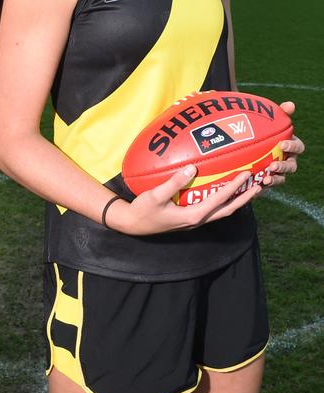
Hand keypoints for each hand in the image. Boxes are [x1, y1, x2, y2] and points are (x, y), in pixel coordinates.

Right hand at [107, 165, 261, 235]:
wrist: (133, 224)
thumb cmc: (143, 210)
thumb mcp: (156, 195)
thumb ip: (174, 182)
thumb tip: (192, 168)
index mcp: (193, 216)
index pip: (219, 200)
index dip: (233, 187)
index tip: (245, 175)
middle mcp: (198, 220)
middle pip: (228, 210)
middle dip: (245, 198)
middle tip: (259, 185)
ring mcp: (195, 221)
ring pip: (222, 211)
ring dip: (238, 201)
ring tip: (249, 189)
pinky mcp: (190, 218)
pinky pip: (213, 210)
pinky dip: (225, 202)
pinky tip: (226, 193)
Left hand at [261, 101, 304, 187]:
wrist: (247, 145)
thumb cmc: (264, 132)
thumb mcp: (270, 121)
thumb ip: (281, 113)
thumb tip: (291, 104)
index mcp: (290, 146)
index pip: (298, 147)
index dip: (292, 147)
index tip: (282, 145)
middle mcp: (287, 160)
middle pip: (291, 166)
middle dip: (283, 166)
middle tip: (272, 165)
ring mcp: (277, 172)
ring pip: (281, 178)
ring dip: (275, 178)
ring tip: (266, 178)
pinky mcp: (266, 179)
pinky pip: (268, 184)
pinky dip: (264, 185)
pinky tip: (256, 184)